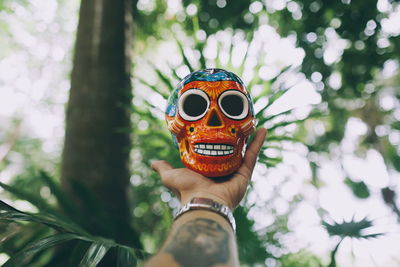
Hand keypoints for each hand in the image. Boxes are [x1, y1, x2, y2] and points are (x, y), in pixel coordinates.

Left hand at [151, 128, 266, 209]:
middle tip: (236, 123)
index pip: (214, 154)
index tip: (217, 129)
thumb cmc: (187, 189)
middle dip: (234, 138)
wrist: (202, 200)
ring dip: (249, 138)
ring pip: (244, 151)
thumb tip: (152, 163)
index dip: (216, 142)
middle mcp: (223, 172)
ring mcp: (236, 173)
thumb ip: (163, 168)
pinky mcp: (245, 174)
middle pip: (231, 151)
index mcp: (208, 172)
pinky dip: (258, 142)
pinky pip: (253, 155)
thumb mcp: (171, 176)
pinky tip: (262, 129)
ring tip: (252, 122)